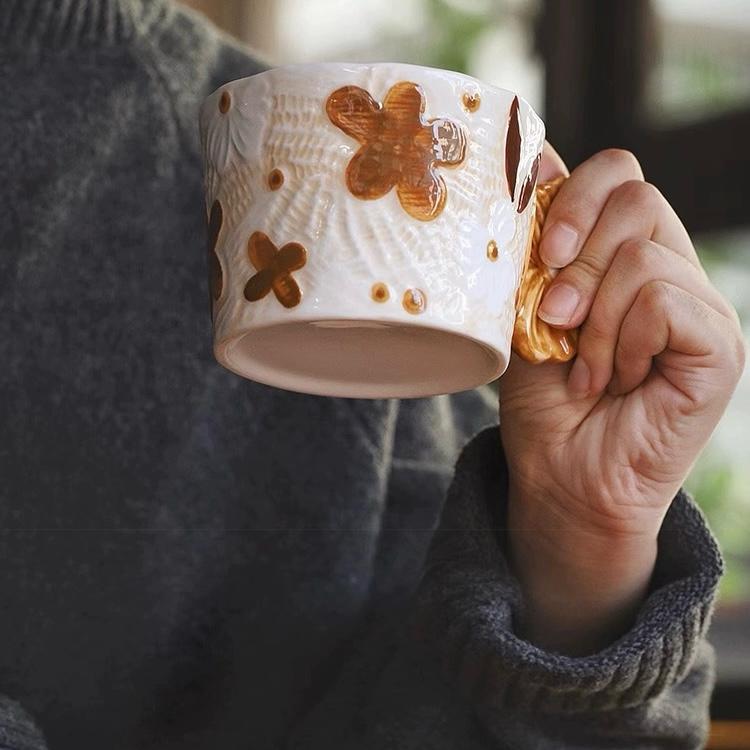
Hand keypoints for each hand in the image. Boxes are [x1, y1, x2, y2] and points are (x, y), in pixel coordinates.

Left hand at [499, 145, 745, 654]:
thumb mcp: (524, 312)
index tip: (539, 255)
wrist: (560, 476)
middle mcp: (669, 272)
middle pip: (636, 197)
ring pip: (643, 254)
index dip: (573, 197)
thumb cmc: (542, 400)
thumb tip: (539, 156)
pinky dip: (621, 340)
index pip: (620, 176)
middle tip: (552, 318)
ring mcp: (699, 307)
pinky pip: (665, 300)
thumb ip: (537, 245)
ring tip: (582, 367)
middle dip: (575, 257)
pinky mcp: (719, 346)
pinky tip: (614, 380)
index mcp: (624, 257)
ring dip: (592, 317)